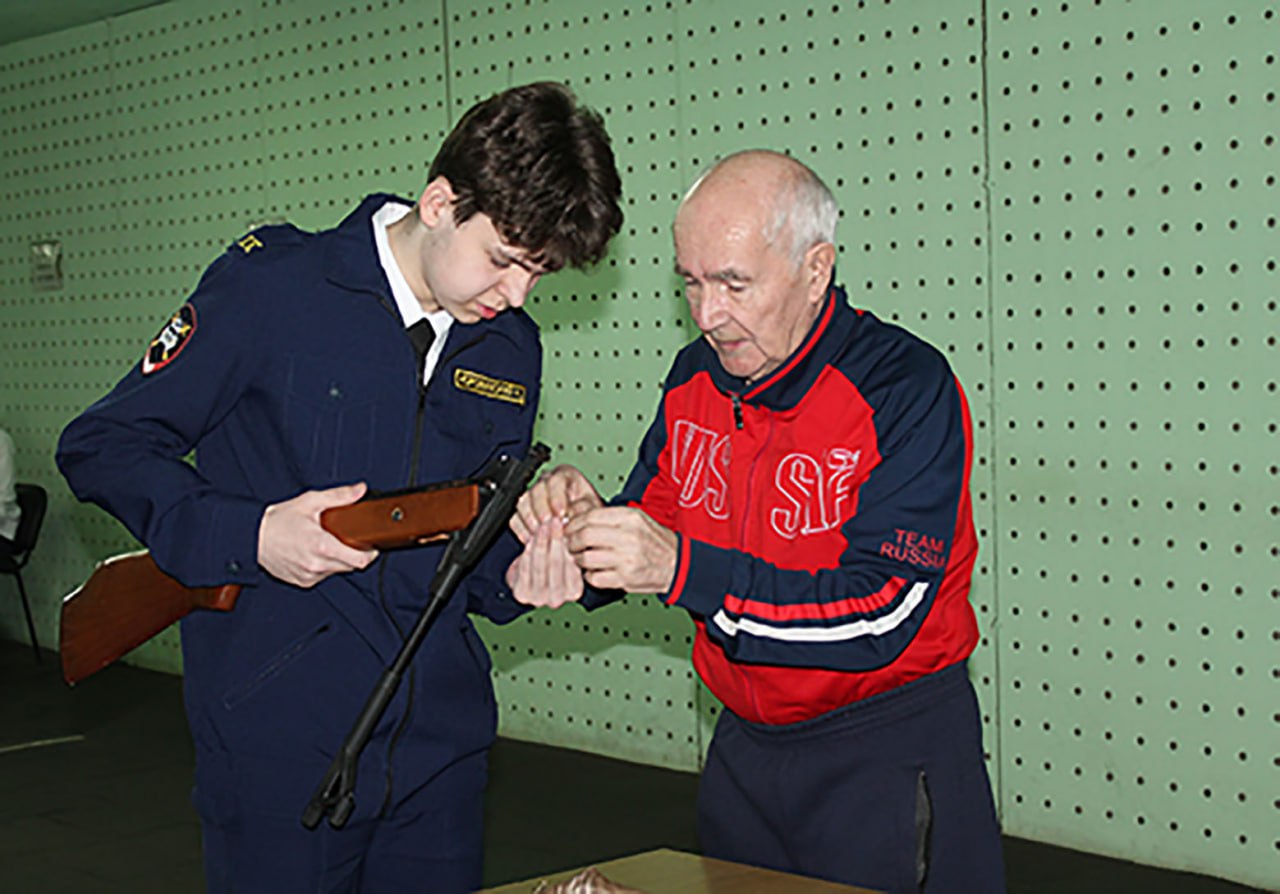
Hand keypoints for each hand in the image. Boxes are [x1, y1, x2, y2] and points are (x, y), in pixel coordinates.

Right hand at [257, 483, 377, 587]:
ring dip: (338, 560)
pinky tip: (313, 553)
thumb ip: (339, 496)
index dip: (370, 553)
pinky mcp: (303, 582)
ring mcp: (309, 576)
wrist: (251, 538)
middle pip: (351, 566)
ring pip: (337, 571)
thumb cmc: (278, 520)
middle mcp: (317, 565)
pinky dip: (323, 566)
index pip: (360, 561)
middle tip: (347, 538)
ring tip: (327, 543)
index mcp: (323, 546)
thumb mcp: (310, 502)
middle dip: (353, 553)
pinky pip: (322, 576)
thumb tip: (360, 490)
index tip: (371, 544)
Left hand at [505, 517, 583, 607]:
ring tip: (543, 527)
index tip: (565, 524)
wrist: (528, 581)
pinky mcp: (522, 595)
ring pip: (540, 566)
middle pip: (556, 564)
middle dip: (554, 539)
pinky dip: (528, 553)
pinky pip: (525, 570)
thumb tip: (568, 527)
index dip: (567, 542)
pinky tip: (531, 540)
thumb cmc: (551, 567)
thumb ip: (569, 549)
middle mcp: (558, 599)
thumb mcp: (566, 558)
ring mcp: (539, 599)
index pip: (572, 565)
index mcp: (574, 592)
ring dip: (541, 543)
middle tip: (554, 522)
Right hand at [511, 464, 602, 543]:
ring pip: (523, 503)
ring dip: (531, 520)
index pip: (555, 481)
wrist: (580, 527)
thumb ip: (581, 510)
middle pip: (536, 490)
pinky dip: (522, 530)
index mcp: (565, 475)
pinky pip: (515, 518)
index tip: (561, 512)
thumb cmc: (587, 514)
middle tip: (549, 524)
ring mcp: (533, 496)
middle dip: (542, 510)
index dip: (557, 497)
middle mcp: (547, 483)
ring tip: (542, 533)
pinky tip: (533, 538)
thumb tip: (569, 516)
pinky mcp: (523, 512)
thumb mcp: (591, 509)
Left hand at [564, 507, 676, 592]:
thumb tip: (578, 513)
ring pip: (586, 558)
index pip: (590, 517)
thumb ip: (610, 516)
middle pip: (585, 536)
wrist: (678, 563)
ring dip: (578, 559)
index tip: (569, 527)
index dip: (574, 523)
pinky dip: (589, 575)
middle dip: (572, 541)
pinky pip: (595, 577)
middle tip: (571, 543)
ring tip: (581, 557)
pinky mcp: (625, 579)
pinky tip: (594, 571)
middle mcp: (628, 537)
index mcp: (630, 518)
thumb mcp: (637, 519)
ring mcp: (626, 559)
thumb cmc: (655, 541)